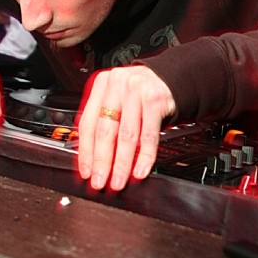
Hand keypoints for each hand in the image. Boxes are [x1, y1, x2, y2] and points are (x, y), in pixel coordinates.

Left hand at [77, 65, 175, 190]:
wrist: (172, 77)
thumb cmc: (140, 92)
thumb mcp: (118, 99)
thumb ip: (105, 121)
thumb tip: (93, 158)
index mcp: (101, 85)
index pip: (87, 123)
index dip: (85, 151)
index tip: (86, 170)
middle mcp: (116, 85)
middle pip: (105, 130)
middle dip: (102, 161)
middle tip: (99, 181)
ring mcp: (136, 91)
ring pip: (126, 135)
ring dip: (121, 163)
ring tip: (118, 180)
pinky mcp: (155, 99)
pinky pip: (148, 135)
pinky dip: (144, 156)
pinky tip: (140, 170)